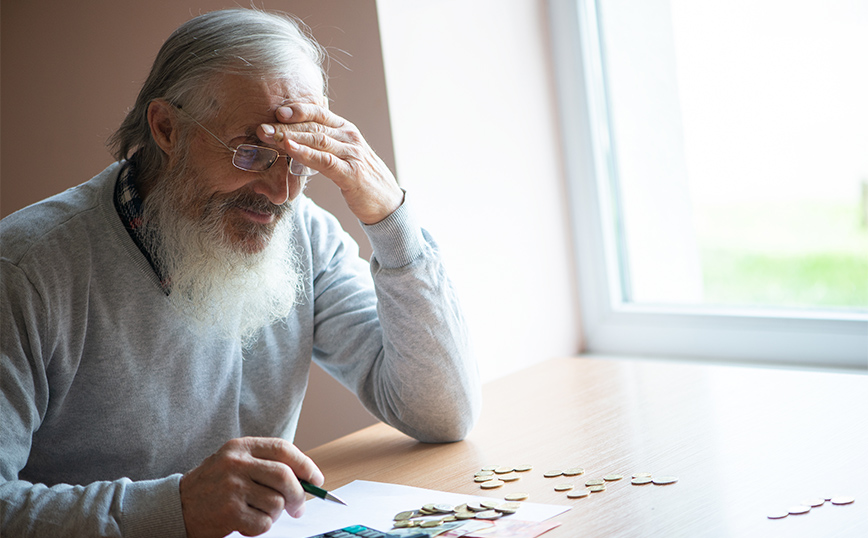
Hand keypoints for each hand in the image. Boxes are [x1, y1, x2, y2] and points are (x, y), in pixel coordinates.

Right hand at [179, 437, 323, 537]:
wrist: (175, 507)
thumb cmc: (212, 486)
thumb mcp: (234, 464)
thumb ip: (264, 465)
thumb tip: (306, 479)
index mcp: (240, 447)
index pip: (284, 450)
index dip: (306, 465)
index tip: (317, 479)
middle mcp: (236, 464)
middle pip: (285, 477)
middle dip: (299, 495)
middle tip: (298, 508)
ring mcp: (232, 488)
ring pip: (276, 502)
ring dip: (275, 514)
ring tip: (258, 513)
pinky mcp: (229, 512)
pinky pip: (264, 523)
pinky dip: (261, 527)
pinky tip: (247, 522)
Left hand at [258, 104, 403, 224]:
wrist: (386, 202)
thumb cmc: (360, 178)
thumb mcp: (343, 154)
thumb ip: (325, 141)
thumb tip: (299, 130)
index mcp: (346, 129)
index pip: (319, 112)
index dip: (296, 109)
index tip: (274, 111)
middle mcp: (350, 137)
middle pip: (313, 125)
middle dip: (285, 125)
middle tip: (260, 126)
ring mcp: (352, 154)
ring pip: (317, 139)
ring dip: (290, 137)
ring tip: (267, 136)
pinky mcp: (351, 174)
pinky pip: (325, 160)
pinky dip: (305, 153)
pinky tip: (289, 150)